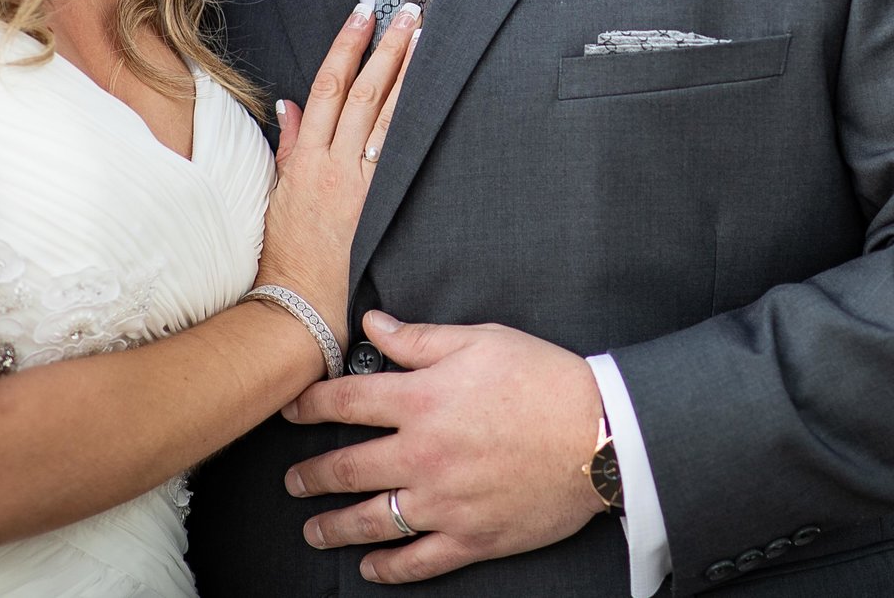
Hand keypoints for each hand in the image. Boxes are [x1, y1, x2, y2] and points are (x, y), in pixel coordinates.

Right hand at [259, 3, 418, 347]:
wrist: (298, 306)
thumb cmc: (286, 253)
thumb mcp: (278, 192)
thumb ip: (290, 145)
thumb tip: (289, 105)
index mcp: (306, 159)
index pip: (327, 88)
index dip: (345, 47)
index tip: (362, 15)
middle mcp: (334, 166)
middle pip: (364, 94)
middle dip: (386, 49)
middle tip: (409, 14)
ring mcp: (361, 187)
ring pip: (388, 120)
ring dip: (409, 77)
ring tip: (427, 41)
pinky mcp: (382, 208)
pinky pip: (401, 158)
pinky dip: (417, 126)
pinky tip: (435, 101)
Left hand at [283, 313, 605, 583]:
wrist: (602, 434)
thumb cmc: (544, 379)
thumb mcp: (481, 341)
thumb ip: (420, 338)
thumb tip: (373, 325)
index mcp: (422, 400)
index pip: (345, 401)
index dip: (309, 404)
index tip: (291, 410)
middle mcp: (423, 454)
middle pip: (346, 468)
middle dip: (310, 475)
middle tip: (293, 480)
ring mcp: (444, 502)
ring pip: (371, 521)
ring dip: (333, 527)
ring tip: (313, 529)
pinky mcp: (471, 537)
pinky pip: (417, 562)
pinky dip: (387, 569)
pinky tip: (369, 567)